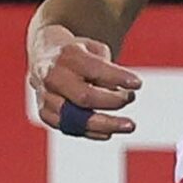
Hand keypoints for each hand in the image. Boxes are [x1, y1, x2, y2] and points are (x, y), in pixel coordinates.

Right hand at [30, 22, 141, 137]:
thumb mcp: (94, 49)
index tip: (137, 84)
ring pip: (74, 118)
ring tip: (128, 125)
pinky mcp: (44, 112)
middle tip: (131, 99)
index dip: (117, 78)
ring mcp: (46, 96)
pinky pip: (67, 128)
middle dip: (112, 102)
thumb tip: (119, 93)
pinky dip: (90, 132)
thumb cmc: (79, 53)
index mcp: (67, 55)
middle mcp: (52, 76)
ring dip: (104, 124)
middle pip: (84, 97)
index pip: (94, 69)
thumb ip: (107, 69)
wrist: (44, 54)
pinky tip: (108, 132)